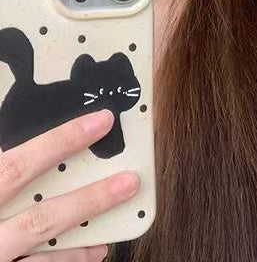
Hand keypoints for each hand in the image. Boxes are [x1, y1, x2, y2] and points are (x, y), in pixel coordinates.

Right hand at [0, 109, 139, 261]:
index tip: (103, 122)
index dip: (61, 142)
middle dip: (89, 200)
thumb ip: (2, 156)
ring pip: (41, 255)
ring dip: (82, 241)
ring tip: (115, 225)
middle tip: (130, 181)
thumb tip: (11, 128)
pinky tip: (93, 253)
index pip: (17, 166)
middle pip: (41, 219)